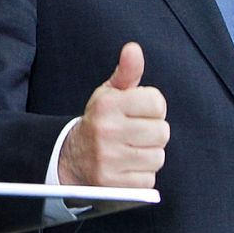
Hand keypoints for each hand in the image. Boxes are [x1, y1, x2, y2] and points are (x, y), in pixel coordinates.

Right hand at [57, 42, 168, 187]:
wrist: (71, 158)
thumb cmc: (99, 122)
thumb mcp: (109, 94)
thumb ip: (127, 72)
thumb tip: (134, 48)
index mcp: (108, 104)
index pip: (157, 102)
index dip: (152, 108)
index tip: (139, 113)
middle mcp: (107, 130)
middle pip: (162, 131)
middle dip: (152, 133)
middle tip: (134, 134)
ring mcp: (109, 159)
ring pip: (158, 156)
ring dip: (148, 155)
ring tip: (130, 151)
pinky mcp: (113, 184)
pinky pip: (149, 179)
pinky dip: (141, 175)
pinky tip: (126, 168)